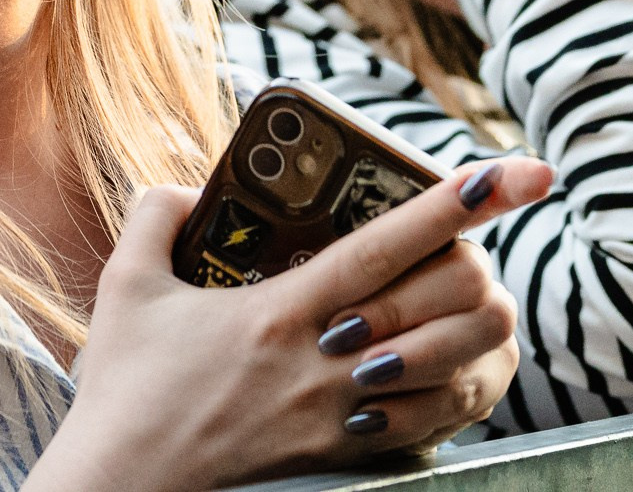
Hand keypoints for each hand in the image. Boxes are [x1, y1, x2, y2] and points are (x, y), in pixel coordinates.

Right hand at [29, 157, 549, 491]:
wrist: (125, 482)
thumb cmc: (126, 387)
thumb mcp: (127, 283)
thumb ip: (158, 213)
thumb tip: (195, 188)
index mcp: (279, 311)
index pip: (385, 246)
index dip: (451, 203)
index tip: (506, 172)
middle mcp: (324, 362)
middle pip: (448, 303)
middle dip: (480, 261)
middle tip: (472, 237)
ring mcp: (342, 413)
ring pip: (458, 363)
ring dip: (474, 325)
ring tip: (467, 297)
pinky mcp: (344, 451)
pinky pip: (434, 419)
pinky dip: (455, 383)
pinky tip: (446, 359)